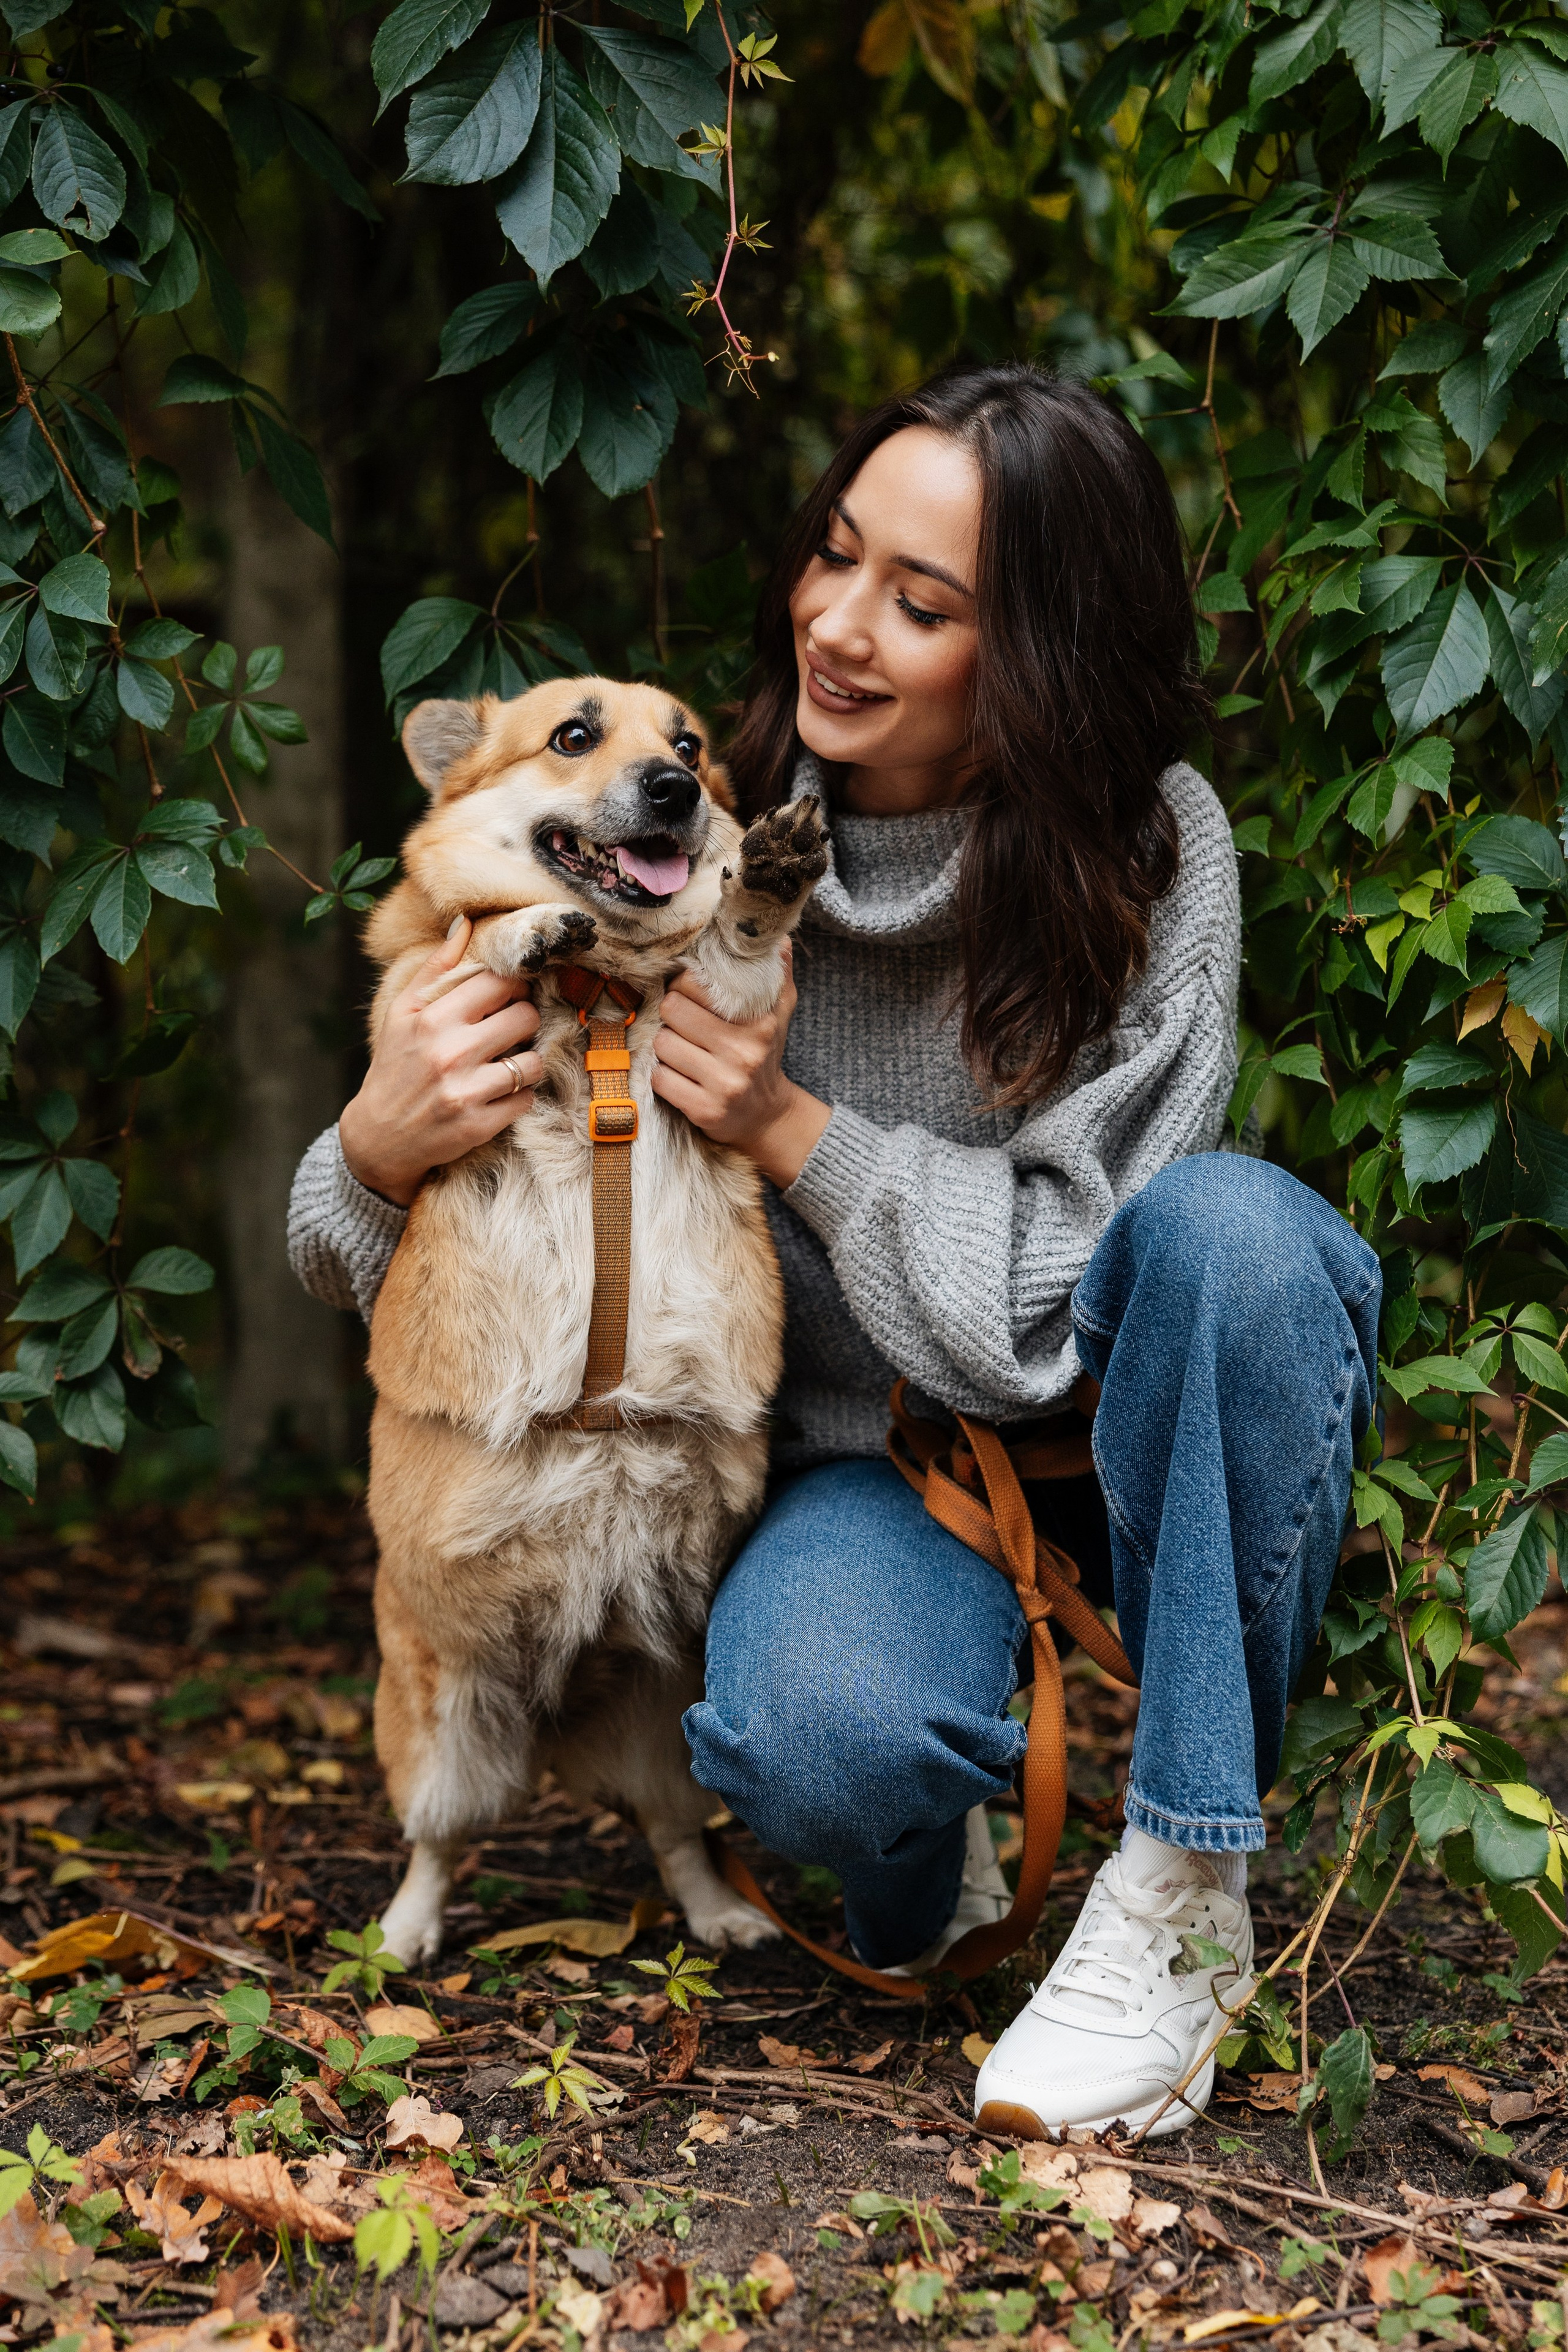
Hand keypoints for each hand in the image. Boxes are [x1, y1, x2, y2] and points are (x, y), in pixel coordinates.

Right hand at [339, 919, 542, 1206]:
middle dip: (524, 1021)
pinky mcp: (478, 1125)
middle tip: (511, 1029)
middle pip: (525, 1016)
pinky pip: (526, 1100)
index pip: (500, 982)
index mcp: (432, 1018)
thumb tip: (465, 923)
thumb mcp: (402, 1013)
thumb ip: (435, 968)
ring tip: (510, 1062)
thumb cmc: (394, 1066)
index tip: (507, 996)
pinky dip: (520, 1096)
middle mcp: (449, 1052)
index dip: (513, 986)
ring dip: (528, 1061)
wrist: (378, 1137)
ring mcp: (465, 1091)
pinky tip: (500, 1093)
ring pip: (534, 1061)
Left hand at [651, 941, 830, 1187]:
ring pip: (662, 1044)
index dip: (683, 986)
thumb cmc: (765, 1054)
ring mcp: (724, 1083)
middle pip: (672, 1011)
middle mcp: (744, 1052)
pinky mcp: (705, 1110)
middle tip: (681, 1025)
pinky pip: (660, 1079)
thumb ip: (777, 973)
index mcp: (759, 1022)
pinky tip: (680, 1077)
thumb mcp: (779, 1013)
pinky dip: (663, 1076)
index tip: (687, 995)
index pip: (695, 984)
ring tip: (682, 1051)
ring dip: (665, 1047)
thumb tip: (777, 938)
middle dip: (671, 1017)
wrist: (768, 1116)